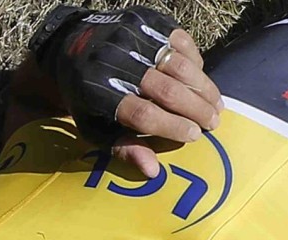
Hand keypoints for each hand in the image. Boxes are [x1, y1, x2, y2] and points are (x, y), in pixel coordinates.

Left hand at [37, 6, 222, 176]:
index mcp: (100, 93)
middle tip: (213, 123)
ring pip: (179, 65)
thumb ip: (125, 148)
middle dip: (197, 110)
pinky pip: (180, 41)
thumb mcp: (97, 128)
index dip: (173, 127)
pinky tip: (202, 78)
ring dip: (204, 87)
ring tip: (216, 104)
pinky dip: (195, 61)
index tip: (194, 136)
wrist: (70, 48)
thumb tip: (153, 171)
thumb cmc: (89, 99)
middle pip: (167, 91)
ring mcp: (131, 37)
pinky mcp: (144, 20)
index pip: (144, 115)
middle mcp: (116, 62)